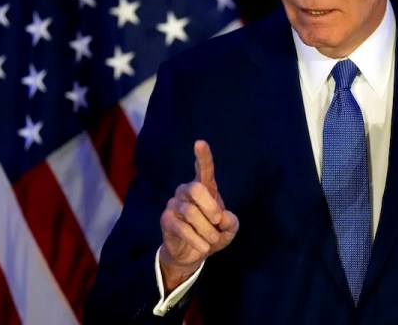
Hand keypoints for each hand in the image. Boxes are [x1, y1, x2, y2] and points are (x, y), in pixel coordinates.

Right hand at [159, 140, 238, 291]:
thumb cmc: (212, 234)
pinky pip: (181, 227)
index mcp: (205, 188)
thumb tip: (223, 217)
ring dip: (206, 229)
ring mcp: (174, 204)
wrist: (193, 254)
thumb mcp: (228, 230)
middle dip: (210, 206)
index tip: (200, 143)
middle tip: (218, 221)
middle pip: (196, 188)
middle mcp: (187, 191)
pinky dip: (196, 239)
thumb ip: (231, 223)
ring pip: (190, 212)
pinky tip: (204, 247)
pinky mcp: (166, 220)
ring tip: (212, 240)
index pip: (203, 169)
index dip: (203, 157)